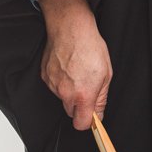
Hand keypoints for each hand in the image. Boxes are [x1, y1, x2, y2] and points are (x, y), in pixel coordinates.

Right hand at [36, 0, 112, 129]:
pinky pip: (54, 86)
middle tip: (88, 86)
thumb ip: (101, 98)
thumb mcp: (106, 74)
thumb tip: (98, 114)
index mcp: (82, 94)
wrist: (70, 28)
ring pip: (62, 97)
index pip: (81, 124)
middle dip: (80, 104)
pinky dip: (61, 80)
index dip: (88, 122)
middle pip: (71, 111)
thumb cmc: (90, 46)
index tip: (93, 115)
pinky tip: (68, 66)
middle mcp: (65, 93)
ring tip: (78, 71)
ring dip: (70, 90)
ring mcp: (53, 85)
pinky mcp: (45, 76)